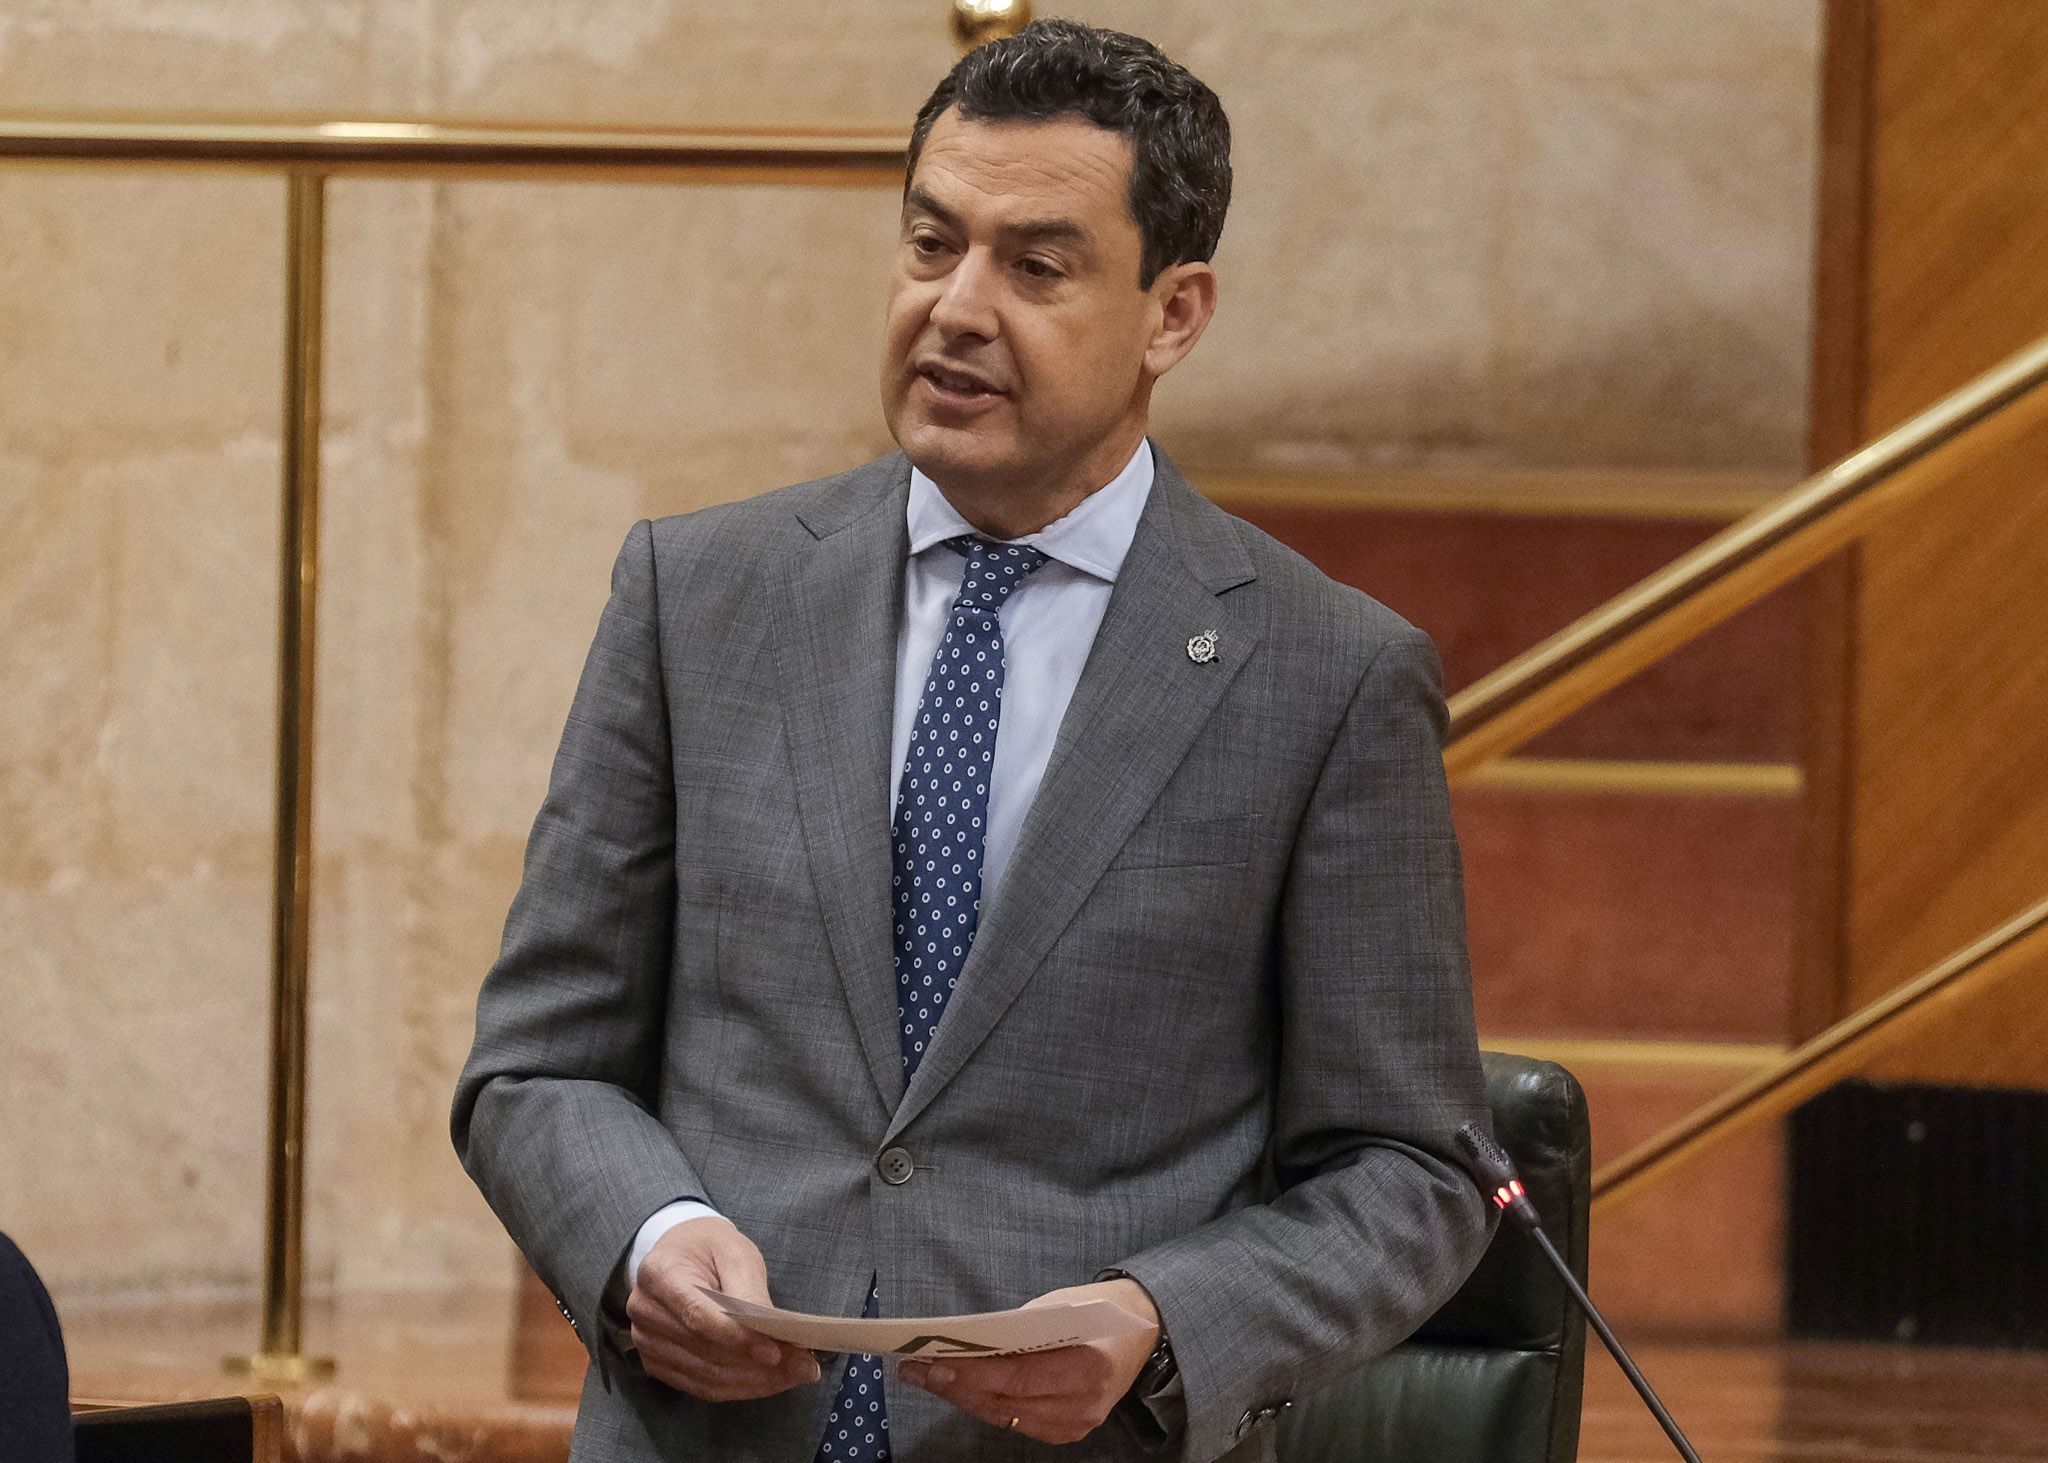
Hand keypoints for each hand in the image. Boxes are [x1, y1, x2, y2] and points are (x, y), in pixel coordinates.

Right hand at [625, 1216, 822, 1400]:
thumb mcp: (736, 1253)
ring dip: (754, 1382)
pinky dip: (739, 1388)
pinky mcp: (658, 1363)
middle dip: (757, 1365)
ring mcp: (647, 1342)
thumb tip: (771, 1333)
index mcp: (660, 1273)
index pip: (699, 1316)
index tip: (776, 1351)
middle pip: (704, 1351)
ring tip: (795, 1374)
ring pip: (705, 1376)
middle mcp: (645, 1311)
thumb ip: (749, 1291)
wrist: (681, 1253)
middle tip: (804, 1366)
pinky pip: (701, 1386)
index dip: (738, 1338)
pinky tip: (769, 1381)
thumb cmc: (711, 1249)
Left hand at [899, 1278, 1161, 1444]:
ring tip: (928, 1378)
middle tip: (916, 1370)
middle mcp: (1086, 1402)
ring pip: (1007, 1417)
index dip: (972, 1374)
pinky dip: (988, 1405)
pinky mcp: (1070, 1432)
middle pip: (1007, 1402)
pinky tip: (960, 1390)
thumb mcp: (1058, 1306)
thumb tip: (963, 1344)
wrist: (1140, 1331)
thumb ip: (1018, 1330)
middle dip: (956, 1387)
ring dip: (964, 1398)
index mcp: (1089, 1364)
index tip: (931, 1363)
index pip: (1019, 1376)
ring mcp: (1079, 1423)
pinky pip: (1019, 1422)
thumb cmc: (1094, 1308)